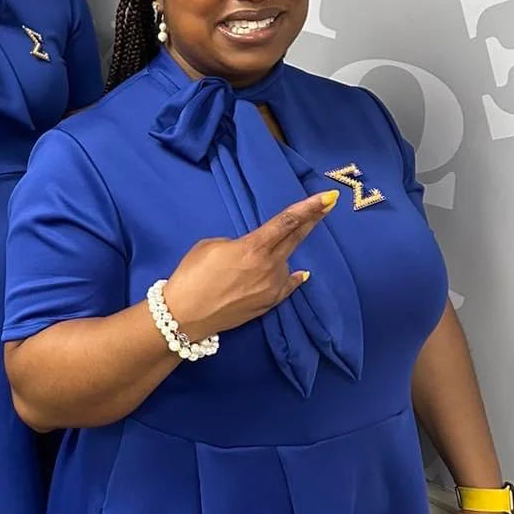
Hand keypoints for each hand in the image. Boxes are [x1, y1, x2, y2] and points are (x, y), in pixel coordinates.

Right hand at [163, 191, 337, 339]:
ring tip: (250, 262)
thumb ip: (238, 243)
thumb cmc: (191, 275)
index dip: (309, 208)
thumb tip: (251, 251)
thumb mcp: (211, 245)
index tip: (328, 198)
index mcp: (253, 248)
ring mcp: (271, 288)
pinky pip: (287, 285)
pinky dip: (292, 277)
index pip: (287, 222)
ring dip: (279, 255)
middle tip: (328, 205)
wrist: (185, 315)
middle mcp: (269, 267)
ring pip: (285, 263)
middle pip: (296, 238)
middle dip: (313, 220)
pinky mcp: (269, 304)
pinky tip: (301, 273)